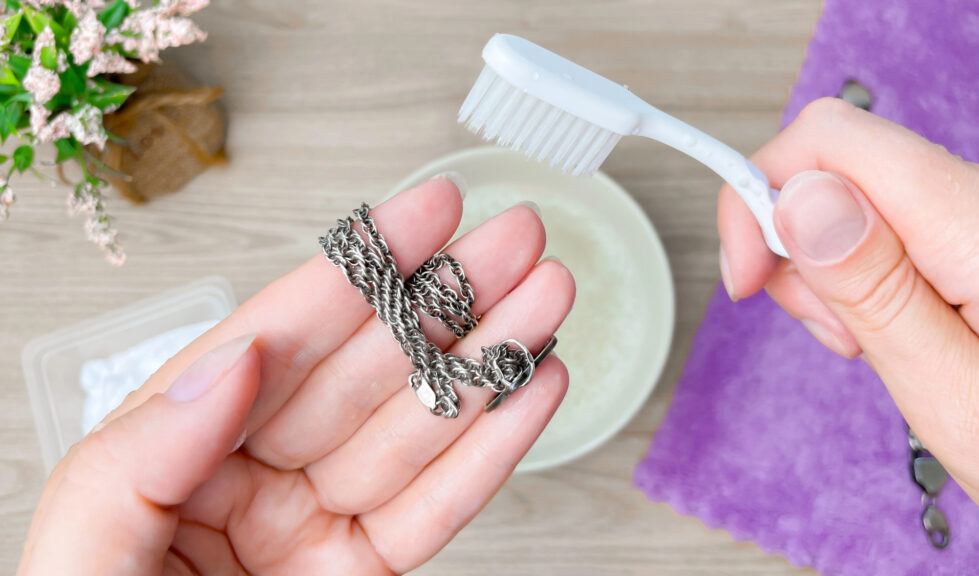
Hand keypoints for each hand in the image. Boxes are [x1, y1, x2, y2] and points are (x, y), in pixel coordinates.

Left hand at [17, 178, 573, 574]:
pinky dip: (494, 448)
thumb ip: (144, 450)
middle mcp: (256, 476)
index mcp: (180, 450)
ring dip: (491, 359)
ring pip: (421, 426)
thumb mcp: (83, 555)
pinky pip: (441, 507)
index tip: (426, 211)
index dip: (362, 265)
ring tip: (548, 299)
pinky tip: (534, 389)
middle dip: (451, 297)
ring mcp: (318, 527)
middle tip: (516, 240)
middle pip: (371, 368)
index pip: (283, 337)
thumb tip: (237, 354)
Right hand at [718, 97, 978, 535]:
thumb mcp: (960, 402)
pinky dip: (873, 274)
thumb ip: (879, 294)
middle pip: (843, 167)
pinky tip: (903, 327)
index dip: (764, 192)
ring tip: (876, 344)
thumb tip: (802, 197)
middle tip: (838, 335)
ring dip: (837, 270)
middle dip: (800, 248)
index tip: (748, 273)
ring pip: (864, 196)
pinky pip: (900, 219)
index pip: (835, 140)